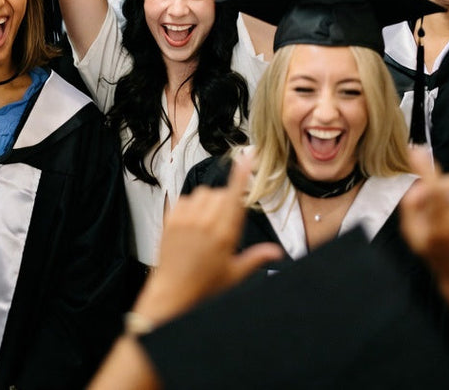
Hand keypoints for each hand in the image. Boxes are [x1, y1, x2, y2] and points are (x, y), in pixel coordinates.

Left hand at [131, 151, 282, 326]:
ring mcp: (186, 218)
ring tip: (207, 224)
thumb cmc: (203, 286)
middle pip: (221, 194)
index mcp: (224, 233)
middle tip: (223, 226)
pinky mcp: (171, 218)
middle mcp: (205, 222)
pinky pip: (185, 198)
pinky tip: (193, 223)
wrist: (172, 294)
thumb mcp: (234, 274)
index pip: (235, 194)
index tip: (248, 155)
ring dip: (209, 201)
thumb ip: (256, 258)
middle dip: (226, 202)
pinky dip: (191, 206)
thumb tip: (277, 252)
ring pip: (203, 193)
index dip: (242, 172)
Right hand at [400, 147, 448, 301]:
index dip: (422, 168)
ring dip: (448, 187)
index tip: (415, 150)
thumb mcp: (413, 237)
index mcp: (438, 228)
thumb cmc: (436, 254)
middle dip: (432, 184)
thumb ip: (409, 208)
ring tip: (447, 207)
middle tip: (429, 199)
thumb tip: (416, 185)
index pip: (431, 190)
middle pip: (443, 183)